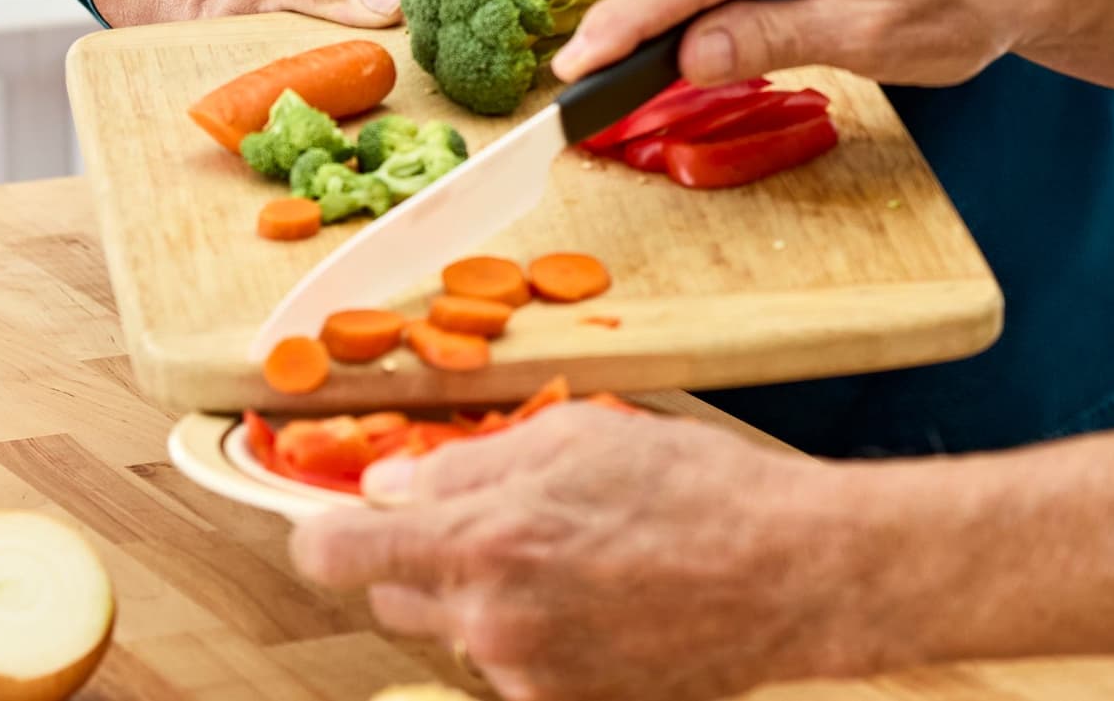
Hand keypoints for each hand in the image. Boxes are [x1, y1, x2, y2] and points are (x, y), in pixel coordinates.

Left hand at [290, 403, 864, 700]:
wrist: (788, 573)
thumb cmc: (697, 490)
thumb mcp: (576, 436)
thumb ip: (468, 463)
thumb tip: (391, 484)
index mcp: (481, 541)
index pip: (336, 556)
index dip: (325, 532)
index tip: (339, 518)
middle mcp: (489, 622)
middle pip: (394, 597)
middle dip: (424, 556)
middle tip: (495, 518)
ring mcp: (527, 676)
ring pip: (459, 633)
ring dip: (485, 596)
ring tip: (572, 556)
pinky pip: (514, 668)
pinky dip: (536, 634)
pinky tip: (599, 599)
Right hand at [550, 0, 1036, 89]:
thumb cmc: (952, 3)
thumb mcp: (870, 36)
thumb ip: (775, 39)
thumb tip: (689, 56)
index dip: (618, 30)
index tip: (570, 73)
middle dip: (607, 24)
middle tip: (562, 89)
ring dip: (629, 12)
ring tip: (583, 68)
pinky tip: (622, 24)